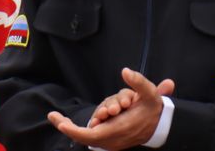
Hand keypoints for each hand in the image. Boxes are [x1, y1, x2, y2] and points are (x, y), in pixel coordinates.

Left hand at [48, 68, 174, 150]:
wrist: (160, 126)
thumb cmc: (152, 110)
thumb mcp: (151, 94)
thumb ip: (138, 82)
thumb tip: (125, 71)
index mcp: (119, 128)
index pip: (90, 135)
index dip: (73, 130)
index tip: (61, 122)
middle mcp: (112, 139)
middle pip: (83, 138)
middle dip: (68, 126)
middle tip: (54, 116)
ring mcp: (109, 143)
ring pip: (86, 137)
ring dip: (77, 126)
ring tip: (71, 116)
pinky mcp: (108, 142)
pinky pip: (89, 138)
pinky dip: (80, 130)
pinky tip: (69, 122)